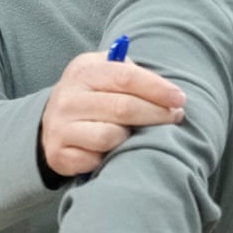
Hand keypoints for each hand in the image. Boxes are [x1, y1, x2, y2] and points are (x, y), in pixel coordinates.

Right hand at [41, 51, 184, 178]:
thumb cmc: (92, 95)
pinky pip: (96, 160)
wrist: (52, 123)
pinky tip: (114, 152)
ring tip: (136, 134)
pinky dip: (110, 158)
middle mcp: (68, 98)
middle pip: (123, 108)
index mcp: (83, 72)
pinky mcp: (59, 155)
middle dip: (157, 114)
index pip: (126, 77)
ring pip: (110, 137)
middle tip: (175, 117)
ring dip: (131, 138)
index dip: (157, 88)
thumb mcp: (103, 72)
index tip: (179, 99)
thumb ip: (130, 72)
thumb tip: (166, 90)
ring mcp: (60, 127)